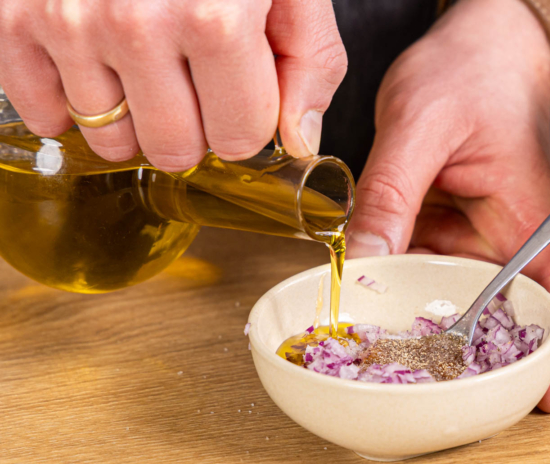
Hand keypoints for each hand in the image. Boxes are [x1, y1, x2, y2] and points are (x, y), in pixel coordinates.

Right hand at [0, 0, 346, 169]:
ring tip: (148, 63)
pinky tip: (96, 70)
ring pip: (111, 141)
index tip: (241, 89)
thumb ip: (310, 64)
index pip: (238, 139)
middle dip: (195, 126)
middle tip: (195, 78)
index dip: (246, 118)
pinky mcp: (17, 17)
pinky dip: (69, 104)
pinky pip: (43, 111)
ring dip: (134, 116)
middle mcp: (135, 23)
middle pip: (174, 149)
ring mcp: (68, 20)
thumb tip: (297, 140)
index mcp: (213, 19)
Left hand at [346, 0, 549, 411]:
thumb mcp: (420, 128)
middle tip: (419, 386)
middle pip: (503, 312)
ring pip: (456, 295)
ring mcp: (479, 235)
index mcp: (533, 217)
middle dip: (467, 353)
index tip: (545, 400)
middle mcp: (512, 236)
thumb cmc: (470, 72)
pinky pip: (428, 267)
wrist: (474, 44)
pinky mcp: (450, 227)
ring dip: (422, 320)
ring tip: (380, 351)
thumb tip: (361, 266)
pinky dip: (402, 285)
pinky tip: (367, 298)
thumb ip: (390, 196)